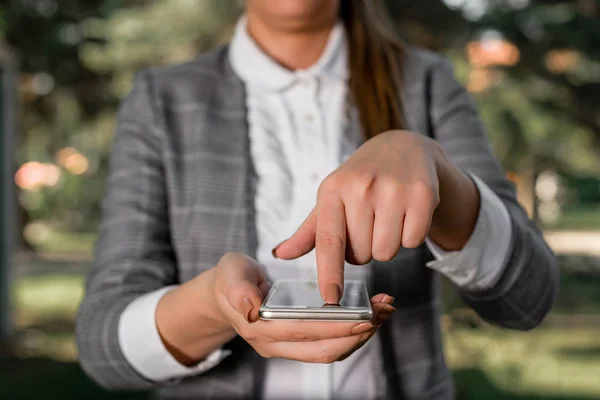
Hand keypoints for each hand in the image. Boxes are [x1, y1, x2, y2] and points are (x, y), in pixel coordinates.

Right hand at [214, 252, 395, 362]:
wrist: (225, 294)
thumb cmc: (232, 278)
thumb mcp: (231, 274)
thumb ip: (238, 289)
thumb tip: (251, 308)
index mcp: (260, 327)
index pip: (304, 331)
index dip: (336, 327)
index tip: (365, 316)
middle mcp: (274, 344)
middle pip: (323, 349)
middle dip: (358, 333)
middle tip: (384, 311)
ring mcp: (286, 348)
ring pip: (329, 352)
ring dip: (360, 335)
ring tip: (384, 312)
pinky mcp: (297, 344)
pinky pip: (328, 346)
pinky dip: (352, 334)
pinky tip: (369, 316)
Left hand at [272, 130, 479, 302]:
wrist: (402, 148)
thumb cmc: (359, 180)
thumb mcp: (331, 198)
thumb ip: (309, 231)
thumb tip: (279, 254)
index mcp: (332, 190)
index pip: (329, 240)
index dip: (330, 273)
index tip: (331, 299)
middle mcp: (361, 187)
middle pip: (361, 254)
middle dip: (364, 248)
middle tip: (368, 222)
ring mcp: (394, 189)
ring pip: (387, 252)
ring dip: (387, 244)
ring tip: (386, 217)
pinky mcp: (423, 194)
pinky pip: (413, 241)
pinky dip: (410, 235)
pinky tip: (406, 213)